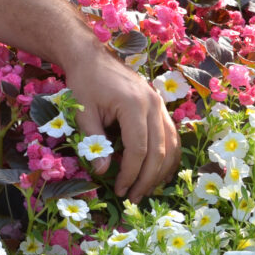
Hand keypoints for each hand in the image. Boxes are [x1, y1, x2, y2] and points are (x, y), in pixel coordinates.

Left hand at [67, 50, 179, 201]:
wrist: (92, 56)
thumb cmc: (84, 82)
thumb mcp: (83, 112)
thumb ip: (94, 142)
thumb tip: (103, 171)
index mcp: (135, 105)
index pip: (139, 149)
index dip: (131, 174)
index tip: (119, 191)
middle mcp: (154, 104)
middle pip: (159, 150)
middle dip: (147, 179)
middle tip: (132, 198)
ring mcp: (160, 104)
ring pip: (171, 145)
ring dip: (160, 171)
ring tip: (146, 190)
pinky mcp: (160, 107)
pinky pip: (171, 136)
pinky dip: (168, 157)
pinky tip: (158, 172)